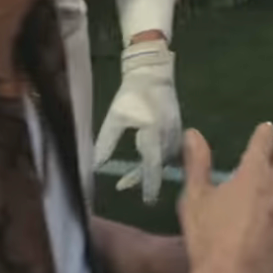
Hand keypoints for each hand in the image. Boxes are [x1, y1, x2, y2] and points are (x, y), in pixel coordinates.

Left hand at [93, 39, 180, 204]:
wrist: (153, 71)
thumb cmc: (131, 93)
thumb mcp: (115, 118)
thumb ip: (105, 143)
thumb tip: (95, 165)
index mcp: (153, 134)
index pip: (152, 167)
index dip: (149, 186)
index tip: (147, 201)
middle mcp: (169, 135)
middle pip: (159, 165)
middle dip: (144, 177)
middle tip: (123, 185)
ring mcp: (176, 131)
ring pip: (166, 159)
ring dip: (151, 168)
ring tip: (132, 176)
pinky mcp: (178, 127)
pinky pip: (172, 149)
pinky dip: (161, 158)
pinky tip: (150, 160)